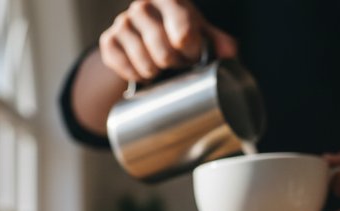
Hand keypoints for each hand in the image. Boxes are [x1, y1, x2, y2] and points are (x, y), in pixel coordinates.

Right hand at [98, 0, 237, 83]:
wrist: (143, 36)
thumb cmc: (177, 31)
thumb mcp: (201, 32)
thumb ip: (219, 42)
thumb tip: (231, 55)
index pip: (183, 32)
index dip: (191, 53)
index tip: (193, 57)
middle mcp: (142, 6)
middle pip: (163, 52)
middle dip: (174, 65)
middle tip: (177, 64)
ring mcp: (122, 22)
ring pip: (144, 63)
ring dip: (155, 72)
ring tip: (161, 68)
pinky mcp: (108, 40)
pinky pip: (123, 67)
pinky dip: (135, 75)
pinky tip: (143, 71)